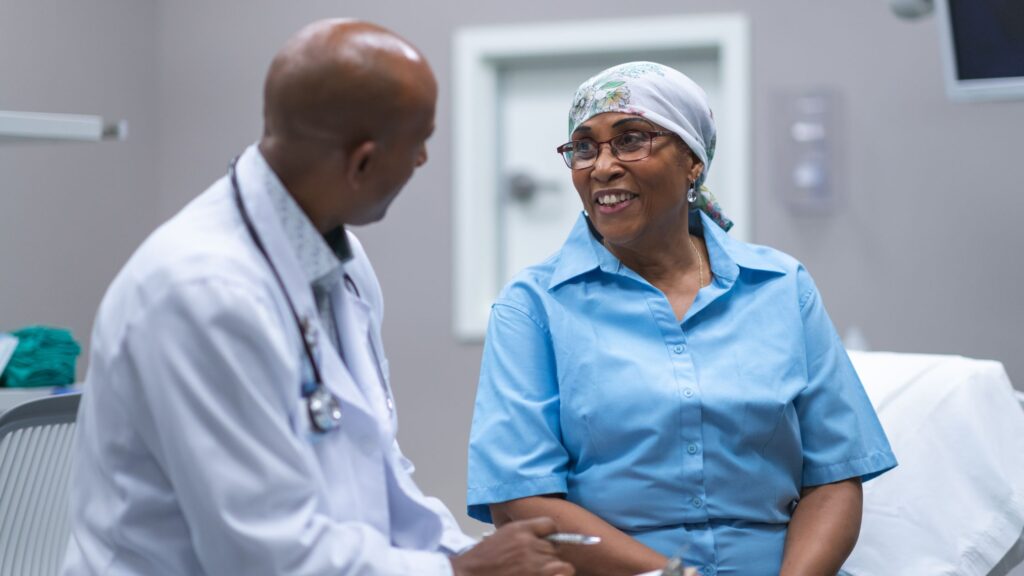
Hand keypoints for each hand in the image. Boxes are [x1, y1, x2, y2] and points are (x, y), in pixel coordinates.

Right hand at [450, 517, 574, 575]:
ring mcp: (534, 563)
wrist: (470, 574)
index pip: (550, 525)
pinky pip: (561, 573)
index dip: (551, 535)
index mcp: (519, 529)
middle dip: (548, 556)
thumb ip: (523, 535)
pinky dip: (558, 575)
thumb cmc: (483, 560)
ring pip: (560, 563)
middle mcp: (529, 543)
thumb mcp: (502, 537)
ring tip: (538, 572)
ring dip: (552, 569)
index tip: (548, 543)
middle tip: (535, 565)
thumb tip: (543, 540)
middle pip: (555, 547)